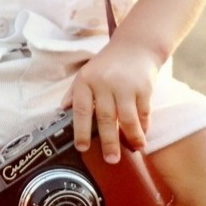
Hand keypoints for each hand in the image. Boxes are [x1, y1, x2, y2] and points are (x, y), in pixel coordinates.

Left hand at [64, 39, 163, 163]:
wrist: (136, 46)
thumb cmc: (108, 64)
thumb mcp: (86, 74)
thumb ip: (74, 93)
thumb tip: (61, 113)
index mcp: (86, 81)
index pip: (81, 109)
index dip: (81, 130)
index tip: (82, 148)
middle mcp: (105, 84)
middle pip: (105, 118)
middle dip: (109, 142)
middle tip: (111, 160)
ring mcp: (126, 86)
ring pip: (127, 118)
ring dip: (132, 136)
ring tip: (135, 149)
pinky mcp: (144, 87)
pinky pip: (144, 112)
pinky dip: (144, 125)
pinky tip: (143, 135)